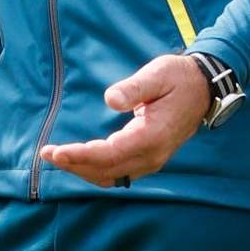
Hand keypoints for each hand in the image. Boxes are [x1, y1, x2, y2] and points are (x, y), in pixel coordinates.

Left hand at [38, 52, 210, 186]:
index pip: (109, 154)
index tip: (55, 151)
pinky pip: (117, 172)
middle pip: (105, 170)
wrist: (203, 89)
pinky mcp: (148, 159)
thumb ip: (134, 87)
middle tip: (46, 153)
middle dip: (74, 164)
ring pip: (110, 176)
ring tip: (56, 157)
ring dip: (82, 170)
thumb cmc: (178, 78)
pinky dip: (94, 169)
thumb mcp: (158, 74)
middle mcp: (152, 155)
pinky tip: (78, 160)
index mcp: (153, 136)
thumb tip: (110, 99)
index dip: (80, 156)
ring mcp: (152, 160)